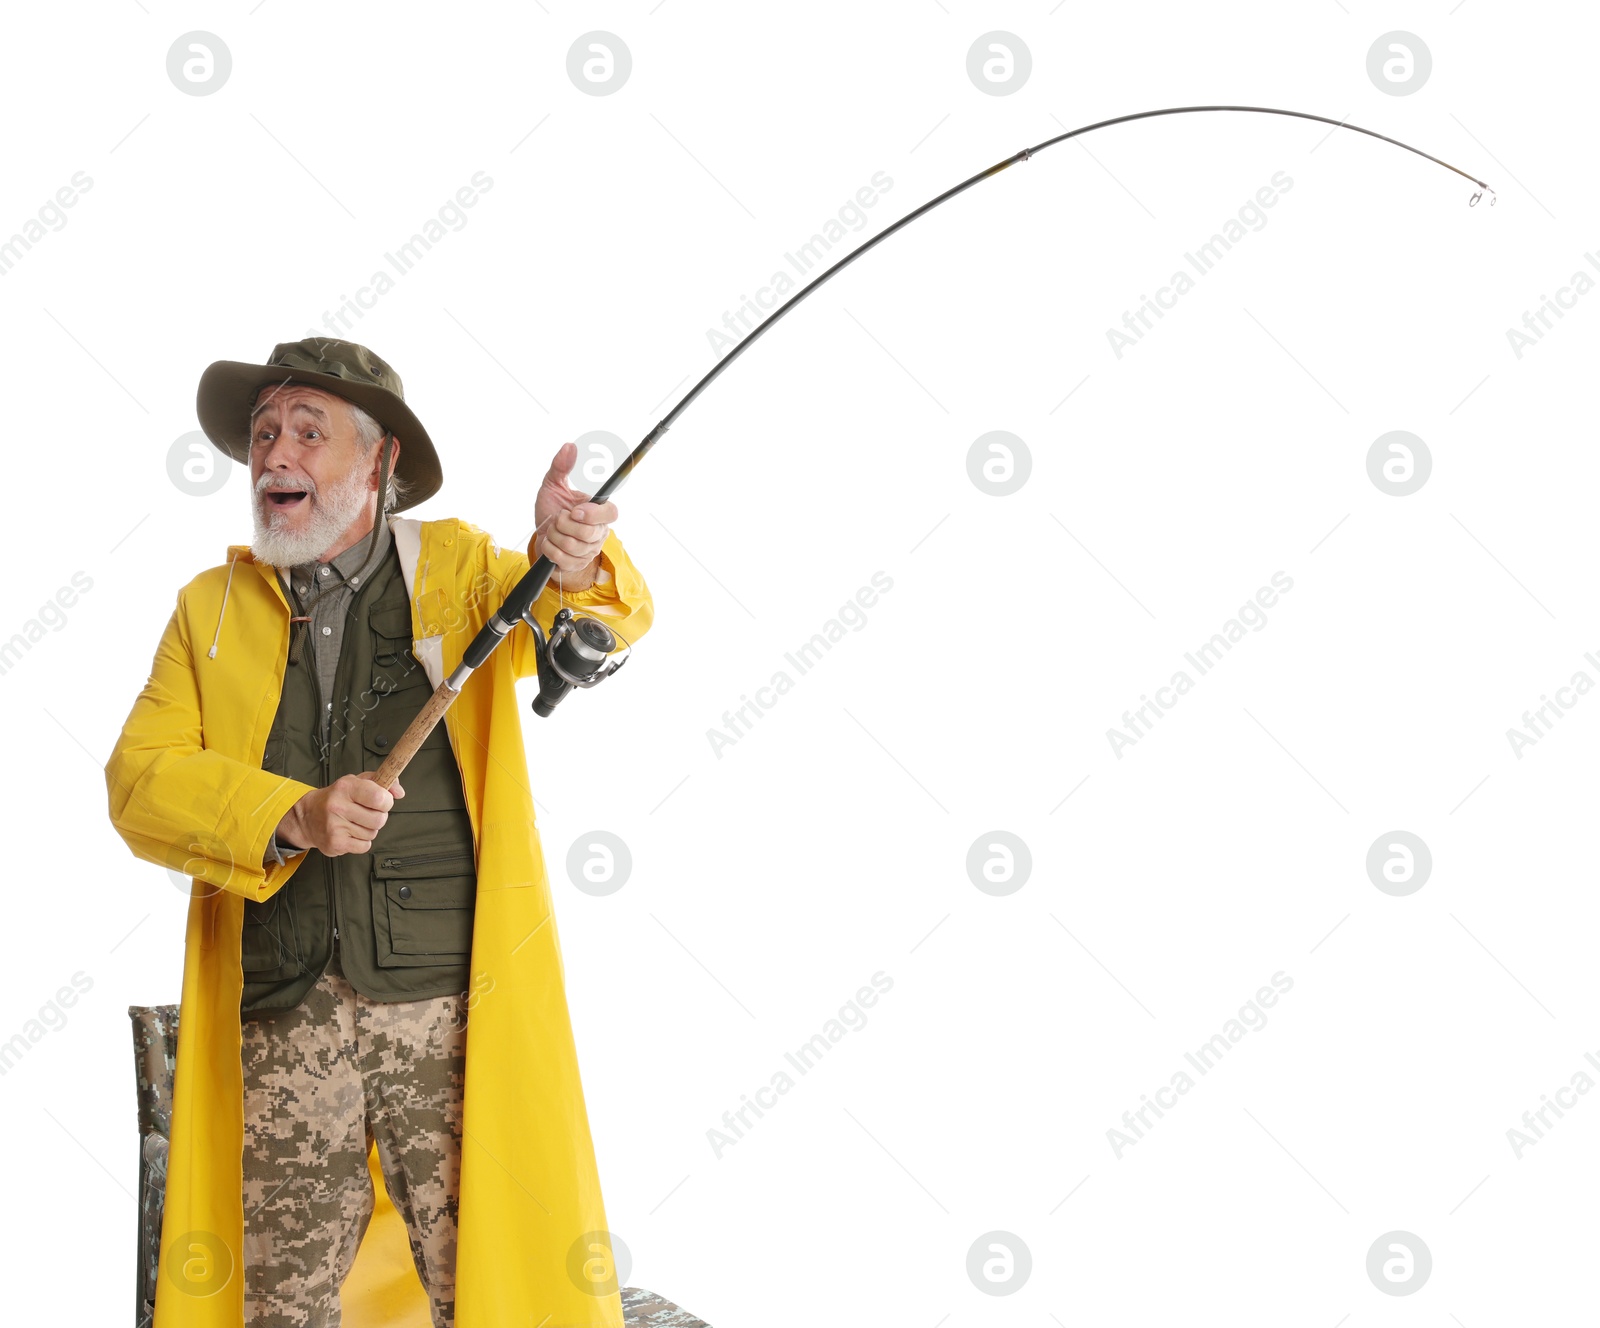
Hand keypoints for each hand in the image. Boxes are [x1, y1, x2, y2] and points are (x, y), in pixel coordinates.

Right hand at [276, 773, 404, 857]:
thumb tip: (399, 792)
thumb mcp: (356, 782)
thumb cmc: (336, 798)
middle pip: (380, 819)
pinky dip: (362, 841)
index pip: (379, 797)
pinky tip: (350, 832)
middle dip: (379, 816)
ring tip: (355, 822)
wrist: (307, 817)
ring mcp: (335, 827)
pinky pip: (365, 846)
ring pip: (373, 833)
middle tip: (367, 813)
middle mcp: (338, 806)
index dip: (387, 801)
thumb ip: (381, 781)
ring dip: (369, 829)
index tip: (382, 801)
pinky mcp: (335, 844)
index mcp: (346, 787)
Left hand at [530, 441, 617, 590]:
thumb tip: (570, 446)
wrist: (540, 535)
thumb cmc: (551, 509)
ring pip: (573, 546)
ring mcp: (589, 550)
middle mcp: (598, 532)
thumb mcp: (553, 485)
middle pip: (588, 533)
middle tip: (558, 518)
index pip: (612, 513)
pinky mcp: (576, 565)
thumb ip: (561, 466)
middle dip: (563, 524)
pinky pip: (561, 558)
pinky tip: (550, 542)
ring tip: (553, 529)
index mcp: (599, 512)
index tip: (574, 510)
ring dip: (554, 535)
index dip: (593, 514)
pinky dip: (549, 548)